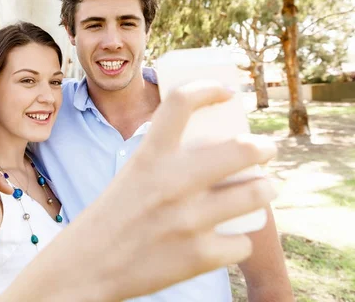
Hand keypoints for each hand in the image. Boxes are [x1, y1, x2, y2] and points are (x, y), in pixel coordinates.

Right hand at [13, 82, 278, 301]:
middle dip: (263, 147)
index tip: (226, 91)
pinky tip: (226, 240)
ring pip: (257, 193)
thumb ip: (167, 162)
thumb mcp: (133, 176)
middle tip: (265, 150)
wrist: (87, 266)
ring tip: (264, 190)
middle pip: (242, 148)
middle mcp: (172, 182)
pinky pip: (242, 242)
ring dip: (266, 189)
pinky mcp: (200, 256)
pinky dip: (237, 241)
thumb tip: (218, 154)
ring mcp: (189, 220)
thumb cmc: (113, 217)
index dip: (209, 87)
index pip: (181, 102)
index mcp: (149, 156)